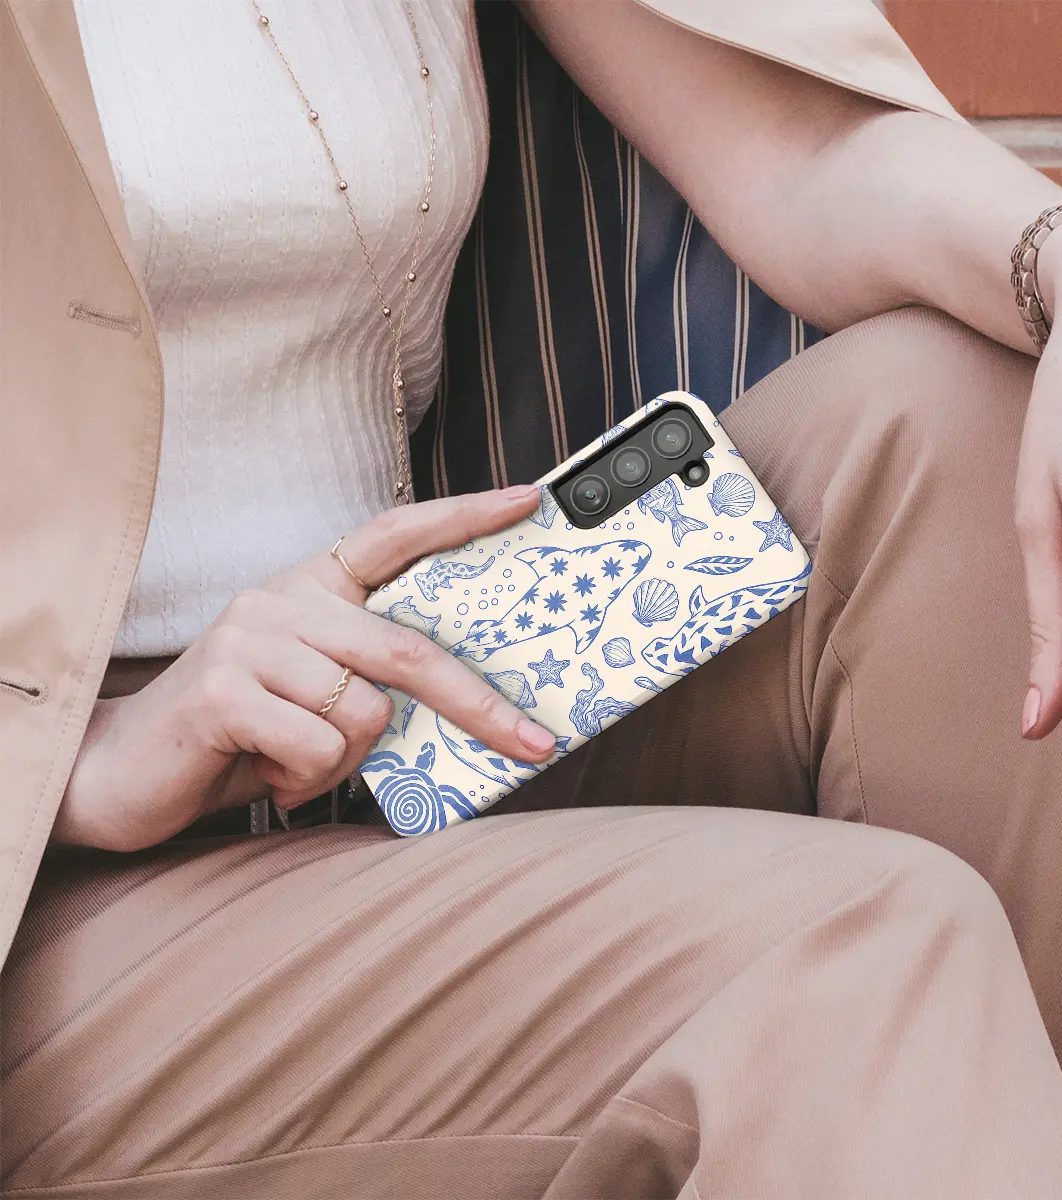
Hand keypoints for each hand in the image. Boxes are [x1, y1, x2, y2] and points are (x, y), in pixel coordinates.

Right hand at [55, 485, 552, 851]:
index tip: (527, 500)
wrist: (122, 771)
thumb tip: (472, 707)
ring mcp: (249, 639)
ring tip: (296, 761)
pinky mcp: (223, 690)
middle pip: (408, 649)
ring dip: (347, 761)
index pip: (394, 534)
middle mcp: (282, 600)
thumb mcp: (317, 694)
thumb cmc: (241, 734)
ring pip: (366, 711)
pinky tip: (266, 771)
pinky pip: (319, 746)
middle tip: (534, 744)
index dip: (462, 516)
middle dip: (480, 706)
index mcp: (311, 588)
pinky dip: (307, 779)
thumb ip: (374, 679)